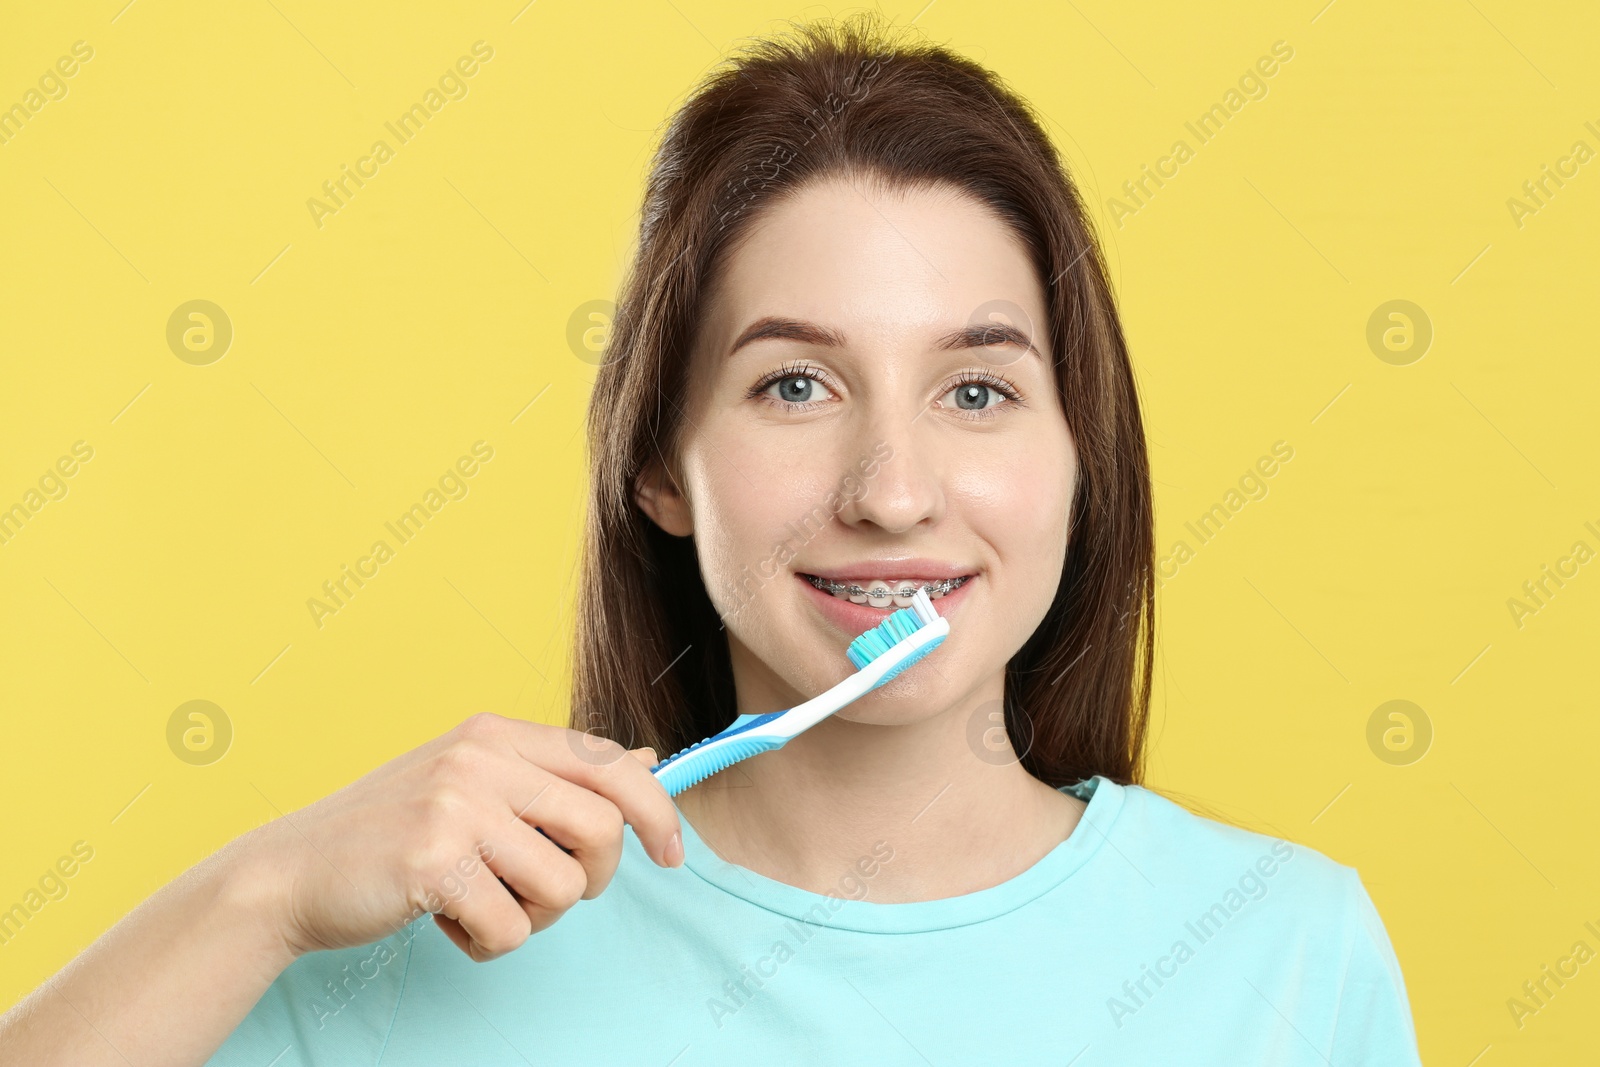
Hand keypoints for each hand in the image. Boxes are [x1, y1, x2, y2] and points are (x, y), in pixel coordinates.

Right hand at [238, 712, 681, 962]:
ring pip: (565, 887)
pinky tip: (447, 921)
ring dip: (532, 917)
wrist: (289, 873)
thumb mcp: (474, 783)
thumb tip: (641, 758)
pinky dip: (488, 943)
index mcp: (498, 733)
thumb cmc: (390, 834)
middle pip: (604, 827)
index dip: (657, 813)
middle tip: (545, 894)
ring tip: (481, 904)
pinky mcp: (433, 861)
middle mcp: (482, 757)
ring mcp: (456, 806)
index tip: (671, 856)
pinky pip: (512, 929)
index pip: (612, 764)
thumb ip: (553, 774)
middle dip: (594, 877)